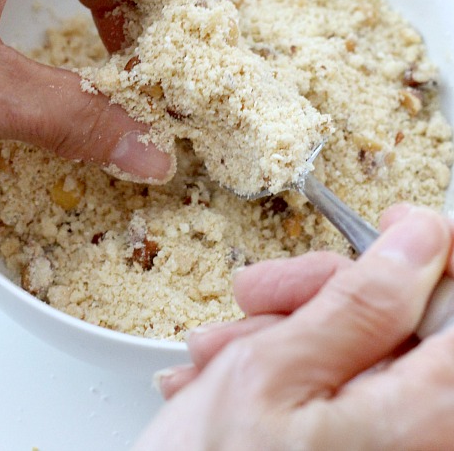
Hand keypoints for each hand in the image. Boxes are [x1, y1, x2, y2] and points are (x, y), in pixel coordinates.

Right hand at [137, 205, 453, 449]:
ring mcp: (393, 442)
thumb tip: (420, 243)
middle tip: (265, 296)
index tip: (396, 227)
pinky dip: (288, 367)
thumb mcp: (271, 375)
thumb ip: (359, 304)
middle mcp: (423, 435)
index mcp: (426, 416)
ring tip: (223, 354)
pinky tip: (234, 378)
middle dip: (328, 294)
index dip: (437, 253)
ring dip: (289, 332)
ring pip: (364, 349)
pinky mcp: (364, 446)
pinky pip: (343, 385)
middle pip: (410, 322)